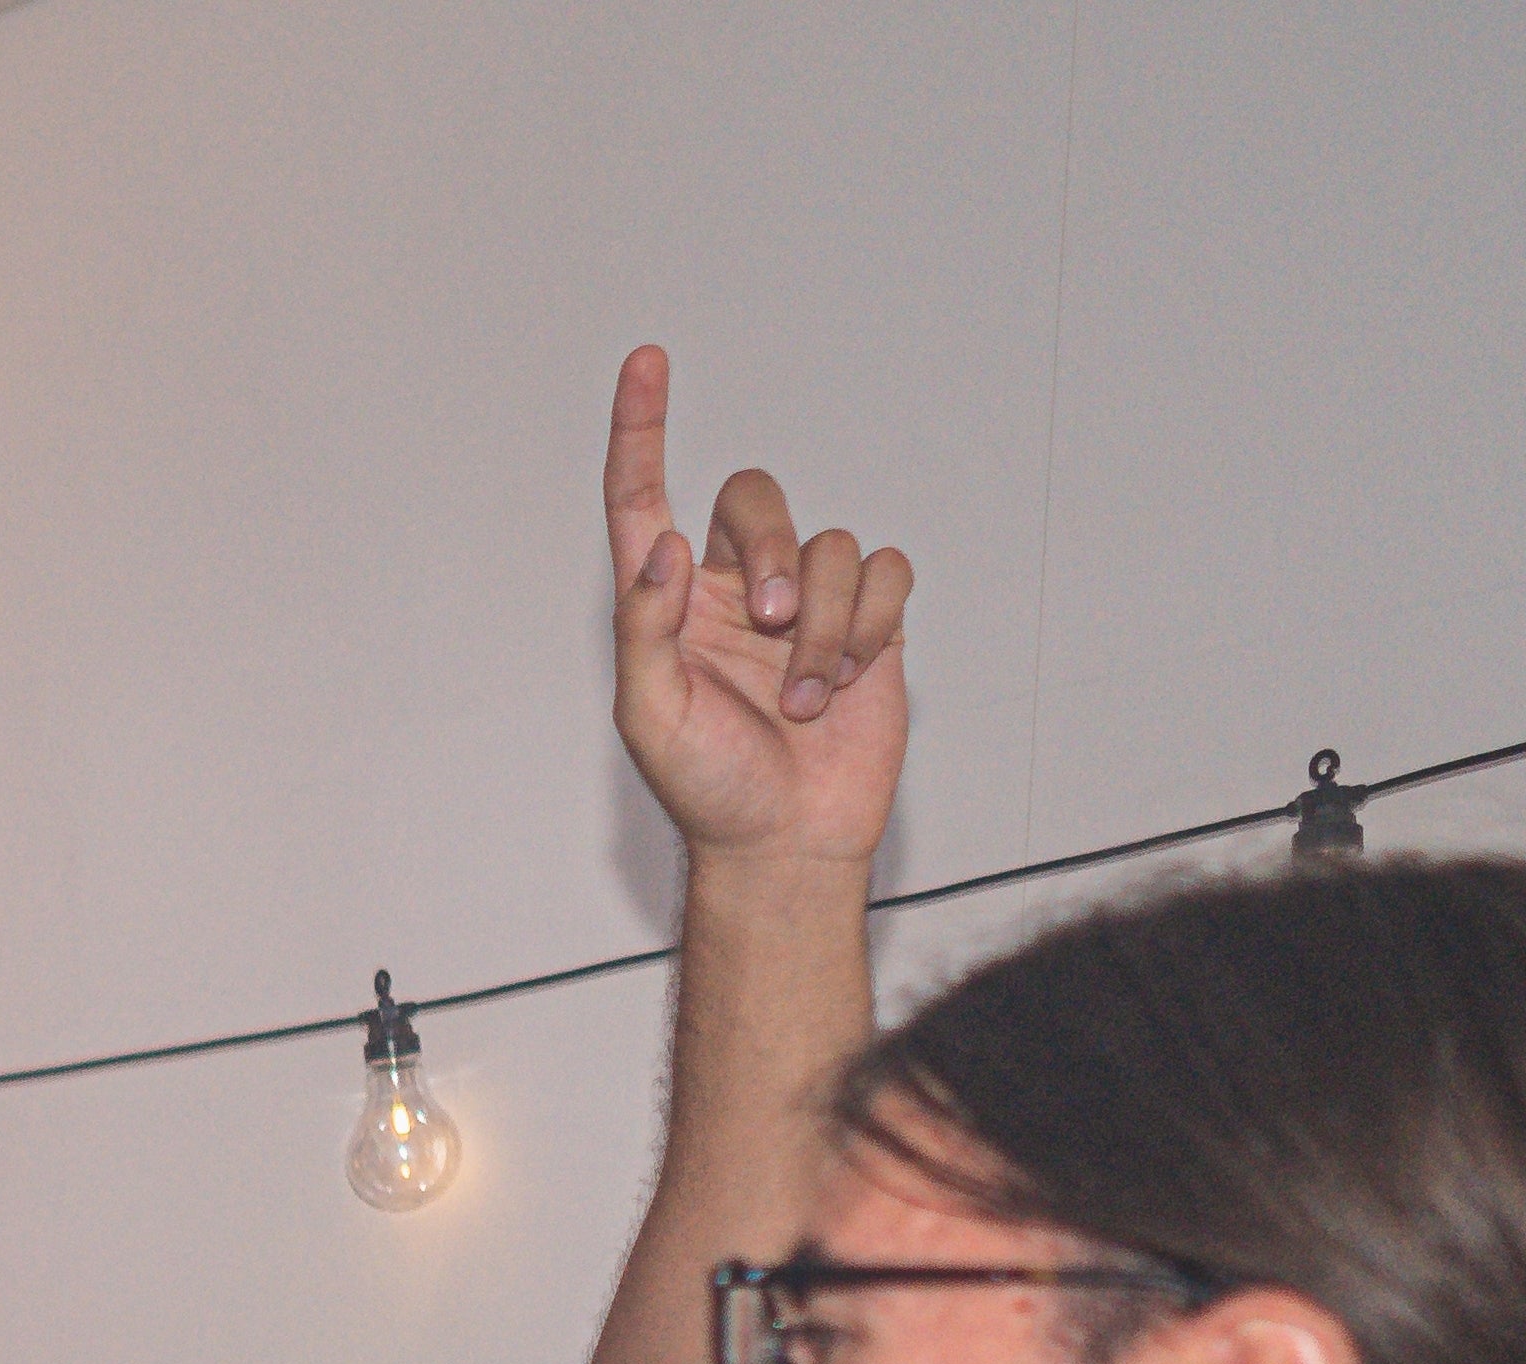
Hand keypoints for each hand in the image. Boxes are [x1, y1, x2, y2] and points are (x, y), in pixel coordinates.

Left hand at [604, 343, 909, 869]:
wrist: (787, 839)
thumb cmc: (709, 789)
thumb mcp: (649, 719)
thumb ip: (645, 629)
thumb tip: (663, 549)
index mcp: (668, 603)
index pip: (645, 497)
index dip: (642, 430)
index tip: (645, 363)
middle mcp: (733, 588)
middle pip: (757, 500)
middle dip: (772, 551)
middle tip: (770, 625)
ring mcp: (803, 601)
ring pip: (829, 546)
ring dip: (822, 625)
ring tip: (803, 696)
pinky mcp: (867, 619)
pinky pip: (883, 573)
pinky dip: (868, 625)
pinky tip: (846, 680)